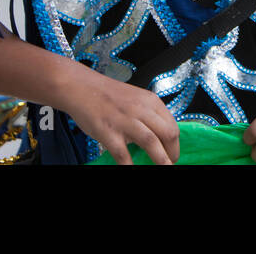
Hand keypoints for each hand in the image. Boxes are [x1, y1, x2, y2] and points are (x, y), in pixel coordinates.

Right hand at [62, 71, 179, 165]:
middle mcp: (140, 109)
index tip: (173, 154)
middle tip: (169, 164)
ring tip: (163, 169)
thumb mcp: (135, 99)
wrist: (80, 87)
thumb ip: (147, 115)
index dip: (175, 144)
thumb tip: (159, 138)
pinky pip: (123, 154)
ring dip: (160, 161)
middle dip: (172, 154)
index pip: (172, 125)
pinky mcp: (108, 132)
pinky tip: (132, 169)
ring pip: (151, 143)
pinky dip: (130, 166)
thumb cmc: (107, 95)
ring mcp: (124, 121)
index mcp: (150, 101)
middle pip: (168, 134)